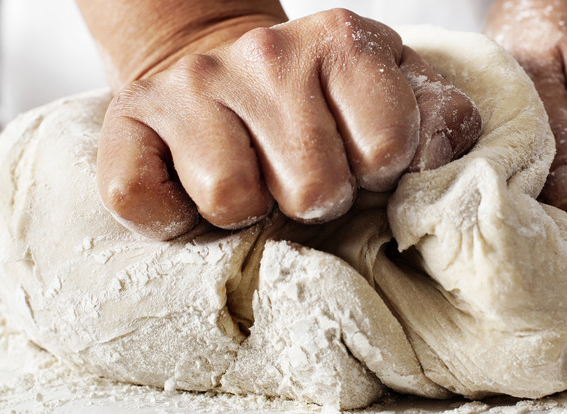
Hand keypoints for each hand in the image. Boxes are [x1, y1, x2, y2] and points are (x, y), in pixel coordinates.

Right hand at [95, 9, 480, 239]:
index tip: (357, 158)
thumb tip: (441, 155)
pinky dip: (173, 217)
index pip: (387, 148)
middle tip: (296, 173)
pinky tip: (190, 188)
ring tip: (250, 178)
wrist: (210, 63)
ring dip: (248, 208)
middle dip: (312, 197)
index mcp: (339, 43)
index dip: (376, 171)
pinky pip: (143, 203)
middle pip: (312, 189)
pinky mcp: (125, 124)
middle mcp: (262, 54)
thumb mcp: (393, 91)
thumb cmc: (314, 100)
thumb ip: (437, 117)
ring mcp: (189, 88)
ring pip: (232, 200)